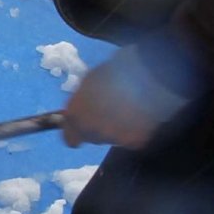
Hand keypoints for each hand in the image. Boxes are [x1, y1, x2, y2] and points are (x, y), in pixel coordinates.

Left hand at [61, 53, 182, 149]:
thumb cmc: (112, 72)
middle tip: (110, 111)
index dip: (76, 132)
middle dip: (98, 127)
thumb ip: (80, 102)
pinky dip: (135, 129)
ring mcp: (114, 139)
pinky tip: (140, 113)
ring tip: (128, 107)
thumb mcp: (87, 83)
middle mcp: (92, 132)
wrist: (144, 75)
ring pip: (112, 138)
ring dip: (117, 128)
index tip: (83, 126)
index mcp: (76, 117)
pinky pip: (132, 137)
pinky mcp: (135, 141)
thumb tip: (78, 111)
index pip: (70, 138)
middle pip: (92, 137)